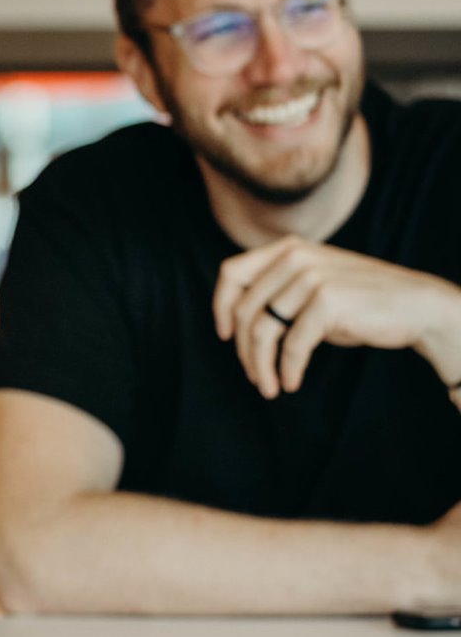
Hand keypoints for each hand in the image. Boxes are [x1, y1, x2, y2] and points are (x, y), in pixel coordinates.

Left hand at [212, 236, 460, 398]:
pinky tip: (290, 382)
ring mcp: (311, 277)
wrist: (417, 305)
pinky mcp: (326, 301)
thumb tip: (233, 323)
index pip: (231, 273)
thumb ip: (277, 291)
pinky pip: (292, 345)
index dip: (220, 307)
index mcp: (287, 249)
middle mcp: (295, 257)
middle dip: (244, 350)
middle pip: (244, 310)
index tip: (225, 335)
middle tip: (254, 376)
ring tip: (268, 386)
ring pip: (262, 330)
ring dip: (261, 366)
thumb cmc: (360, 302)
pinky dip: (287, 369)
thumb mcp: (312, 286)